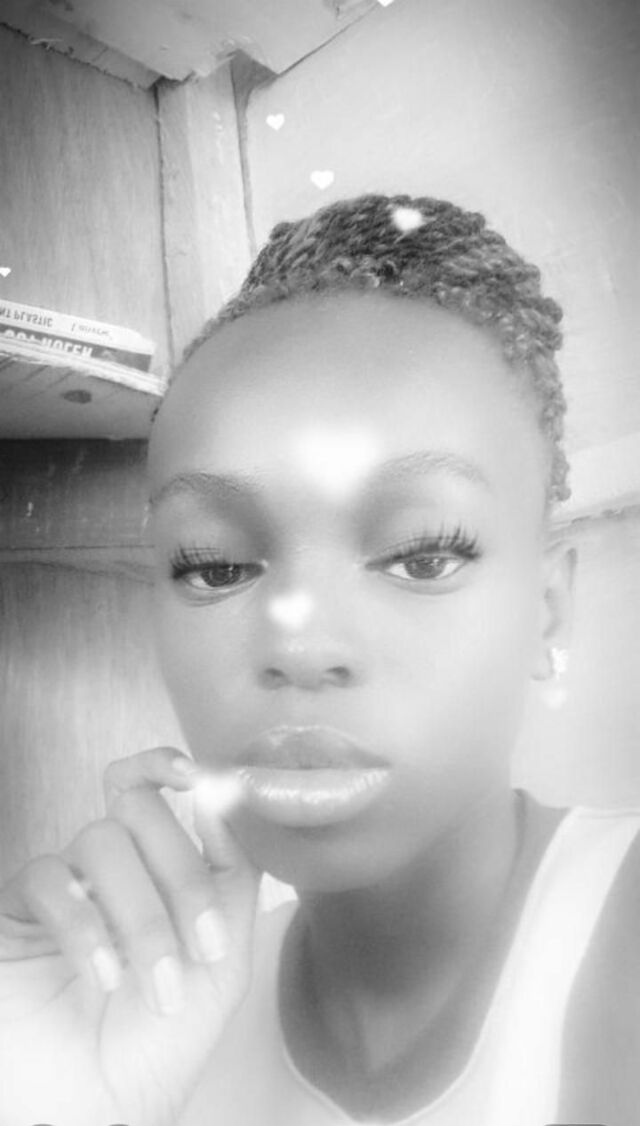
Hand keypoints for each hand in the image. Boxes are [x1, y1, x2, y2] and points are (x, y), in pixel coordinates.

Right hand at [0, 747, 259, 1125]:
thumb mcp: (225, 956)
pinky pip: (48, 879)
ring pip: (103, 841)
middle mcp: (109, 868)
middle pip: (140, 810)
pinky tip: (102, 976)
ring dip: (143, 916)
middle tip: (204, 948)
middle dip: (182, 876)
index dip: (162, 764)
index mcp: (156, 868)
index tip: (194, 775)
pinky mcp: (19, 912)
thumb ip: (232, 875)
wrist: (103, 1106)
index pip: (148, 787)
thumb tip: (227, 797)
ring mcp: (64, 885)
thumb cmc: (165, 1040)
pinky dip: (86, 926)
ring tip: (158, 986)